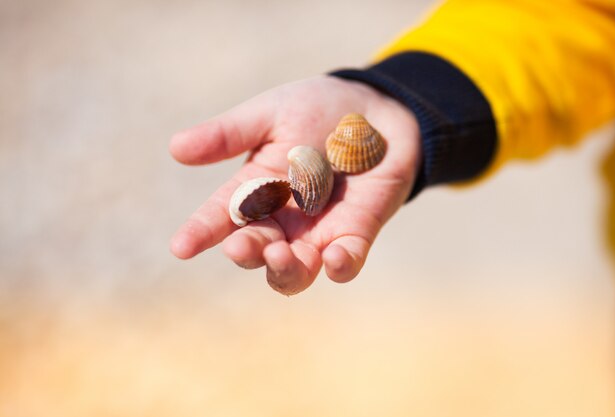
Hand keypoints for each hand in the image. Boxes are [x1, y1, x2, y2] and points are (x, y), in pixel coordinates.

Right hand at [170, 75, 419, 294]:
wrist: (376, 107)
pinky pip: (347, 260)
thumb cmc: (318, 108)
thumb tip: (175, 148)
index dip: (199, 233)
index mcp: (254, 190)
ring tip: (282, 256)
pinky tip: (334, 258)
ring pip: (296, 270)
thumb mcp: (271, 113)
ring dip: (286, 270)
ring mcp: (318, 230)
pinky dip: (341, 265)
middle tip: (241, 247)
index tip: (181, 246)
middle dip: (246, 254)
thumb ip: (230, 134)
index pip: (221, 217)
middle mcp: (282, 218)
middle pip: (256, 251)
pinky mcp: (357, 232)